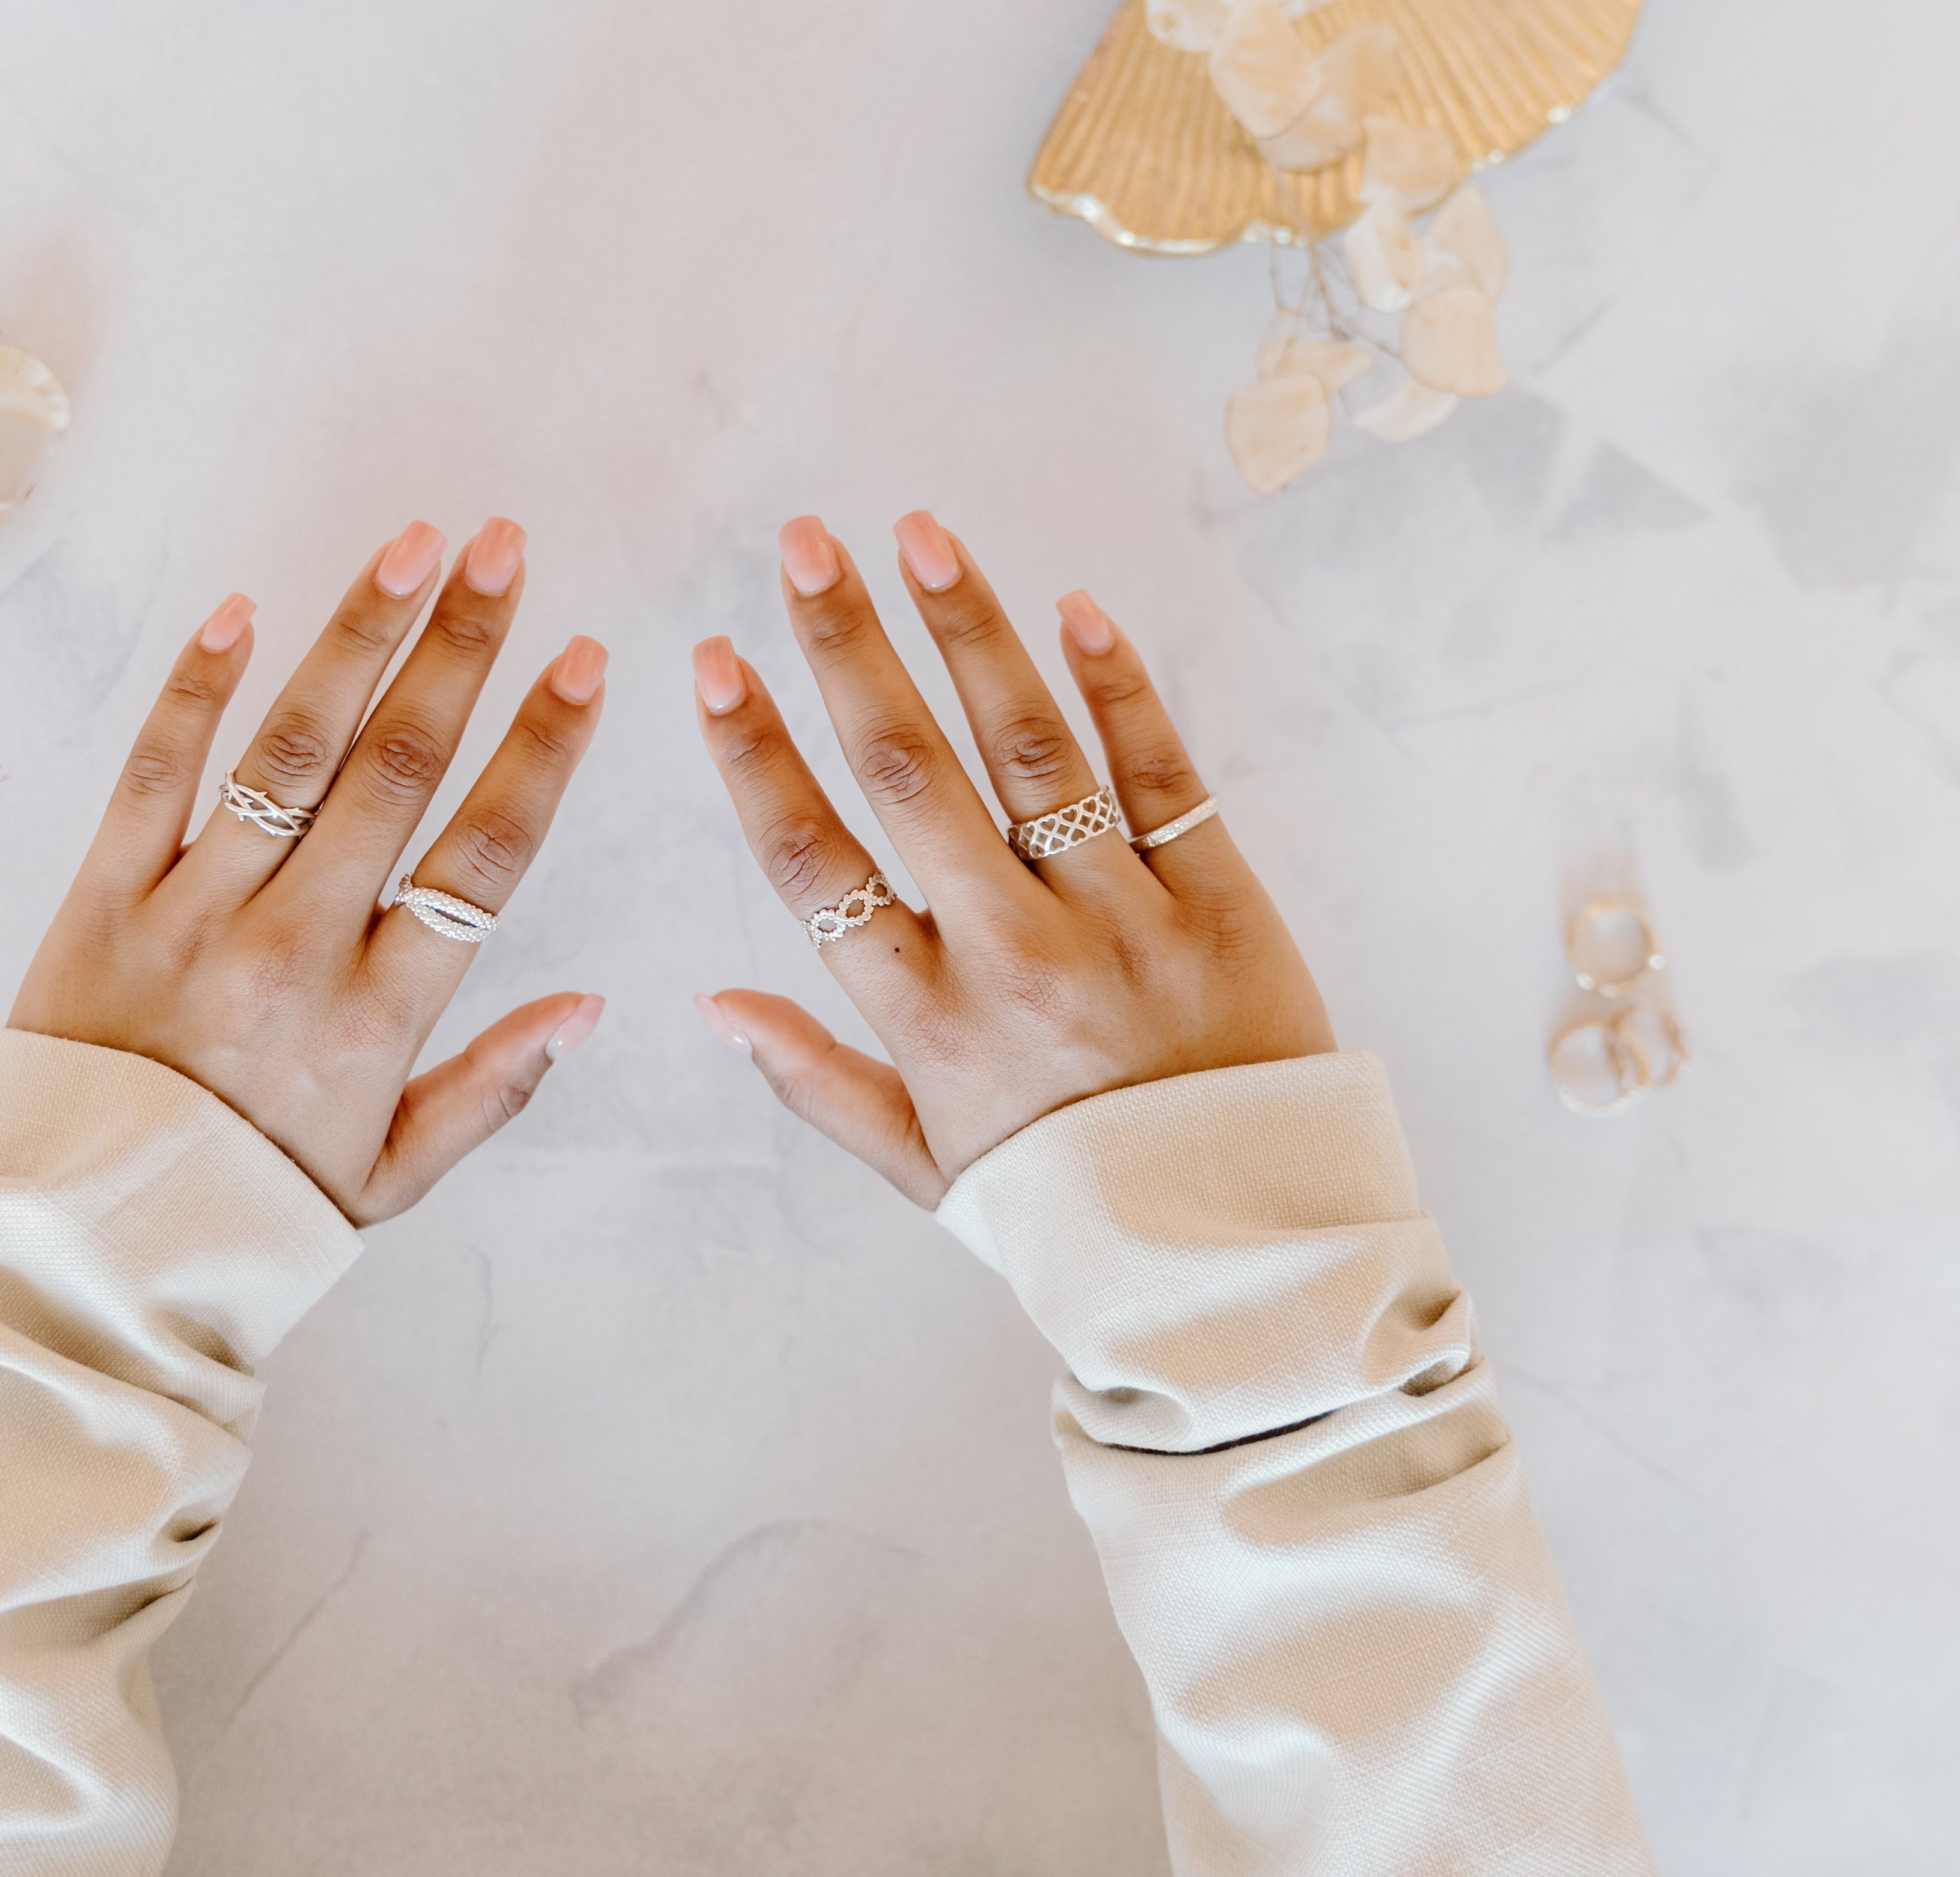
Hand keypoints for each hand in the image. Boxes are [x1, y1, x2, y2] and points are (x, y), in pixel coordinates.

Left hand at [10, 518, 607, 1223]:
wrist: (74, 1252)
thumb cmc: (246, 1213)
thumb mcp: (391, 1179)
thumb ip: (493, 1089)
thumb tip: (590, 1006)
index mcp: (377, 1019)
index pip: (483, 860)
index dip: (542, 753)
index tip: (586, 666)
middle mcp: (293, 949)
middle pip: (397, 771)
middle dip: (463, 650)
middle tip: (509, 552)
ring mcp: (192, 915)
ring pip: (290, 750)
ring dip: (358, 637)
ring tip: (415, 548)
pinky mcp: (102, 899)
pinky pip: (156, 774)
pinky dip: (197, 688)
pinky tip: (246, 611)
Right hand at [689, 513, 1332, 1207]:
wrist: (1245, 1259)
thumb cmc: (1074, 1209)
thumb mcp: (929, 1170)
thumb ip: (819, 1084)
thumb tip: (715, 1006)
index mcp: (931, 1024)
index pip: (814, 866)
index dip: (755, 759)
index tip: (713, 666)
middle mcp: (1014, 957)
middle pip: (907, 775)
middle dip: (844, 650)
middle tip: (802, 546)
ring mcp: (1121, 922)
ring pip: (1027, 750)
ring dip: (966, 632)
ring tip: (915, 534)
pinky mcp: (1219, 903)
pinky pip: (1162, 776)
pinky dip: (1118, 688)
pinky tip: (1070, 608)